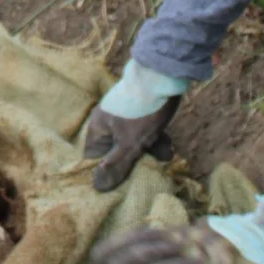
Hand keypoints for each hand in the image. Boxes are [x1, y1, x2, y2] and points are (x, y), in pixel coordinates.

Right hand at [84, 62, 191, 191]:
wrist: (163, 77)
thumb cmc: (141, 112)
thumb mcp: (129, 143)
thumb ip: (115, 165)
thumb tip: (97, 187)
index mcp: (98, 128)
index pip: (94, 158)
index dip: (106, 170)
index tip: (120, 181)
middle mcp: (108, 123)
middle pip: (115, 152)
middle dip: (133, 162)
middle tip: (147, 170)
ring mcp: (125, 119)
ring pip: (133, 143)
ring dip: (148, 152)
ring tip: (164, 155)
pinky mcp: (141, 114)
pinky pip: (144, 134)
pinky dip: (155, 141)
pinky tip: (168, 146)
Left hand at [95, 178, 263, 263]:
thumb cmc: (233, 246)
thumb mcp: (201, 238)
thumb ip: (175, 246)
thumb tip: (139, 262)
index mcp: (187, 233)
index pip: (147, 235)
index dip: (121, 244)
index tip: (98, 254)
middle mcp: (196, 244)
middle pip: (156, 248)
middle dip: (130, 257)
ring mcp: (212, 261)